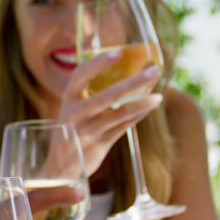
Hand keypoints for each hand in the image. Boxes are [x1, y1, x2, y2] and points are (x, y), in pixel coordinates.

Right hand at [56, 51, 162, 172]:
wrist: (61, 166)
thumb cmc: (71, 130)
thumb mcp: (73, 109)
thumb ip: (90, 93)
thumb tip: (120, 69)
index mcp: (68, 99)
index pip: (81, 75)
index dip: (98, 63)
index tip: (118, 53)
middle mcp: (76, 114)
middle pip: (108, 95)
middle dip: (134, 82)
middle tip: (154, 70)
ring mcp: (88, 131)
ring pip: (119, 114)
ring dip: (142, 103)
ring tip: (158, 96)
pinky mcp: (99, 145)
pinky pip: (123, 127)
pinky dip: (138, 116)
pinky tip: (150, 106)